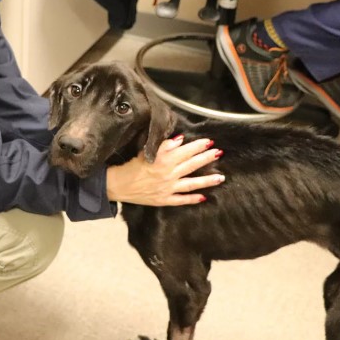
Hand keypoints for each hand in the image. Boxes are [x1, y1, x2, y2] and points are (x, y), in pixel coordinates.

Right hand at [105, 135, 223, 206]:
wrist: (118, 185)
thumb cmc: (131, 166)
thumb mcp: (146, 152)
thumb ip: (164, 146)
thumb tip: (180, 140)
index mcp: (164, 161)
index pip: (185, 151)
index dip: (198, 146)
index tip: (209, 142)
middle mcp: (168, 174)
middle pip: (192, 165)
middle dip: (207, 159)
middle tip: (219, 153)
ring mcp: (168, 189)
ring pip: (192, 184)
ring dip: (207, 180)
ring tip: (221, 177)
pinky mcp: (164, 200)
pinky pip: (181, 200)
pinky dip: (193, 199)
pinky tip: (204, 197)